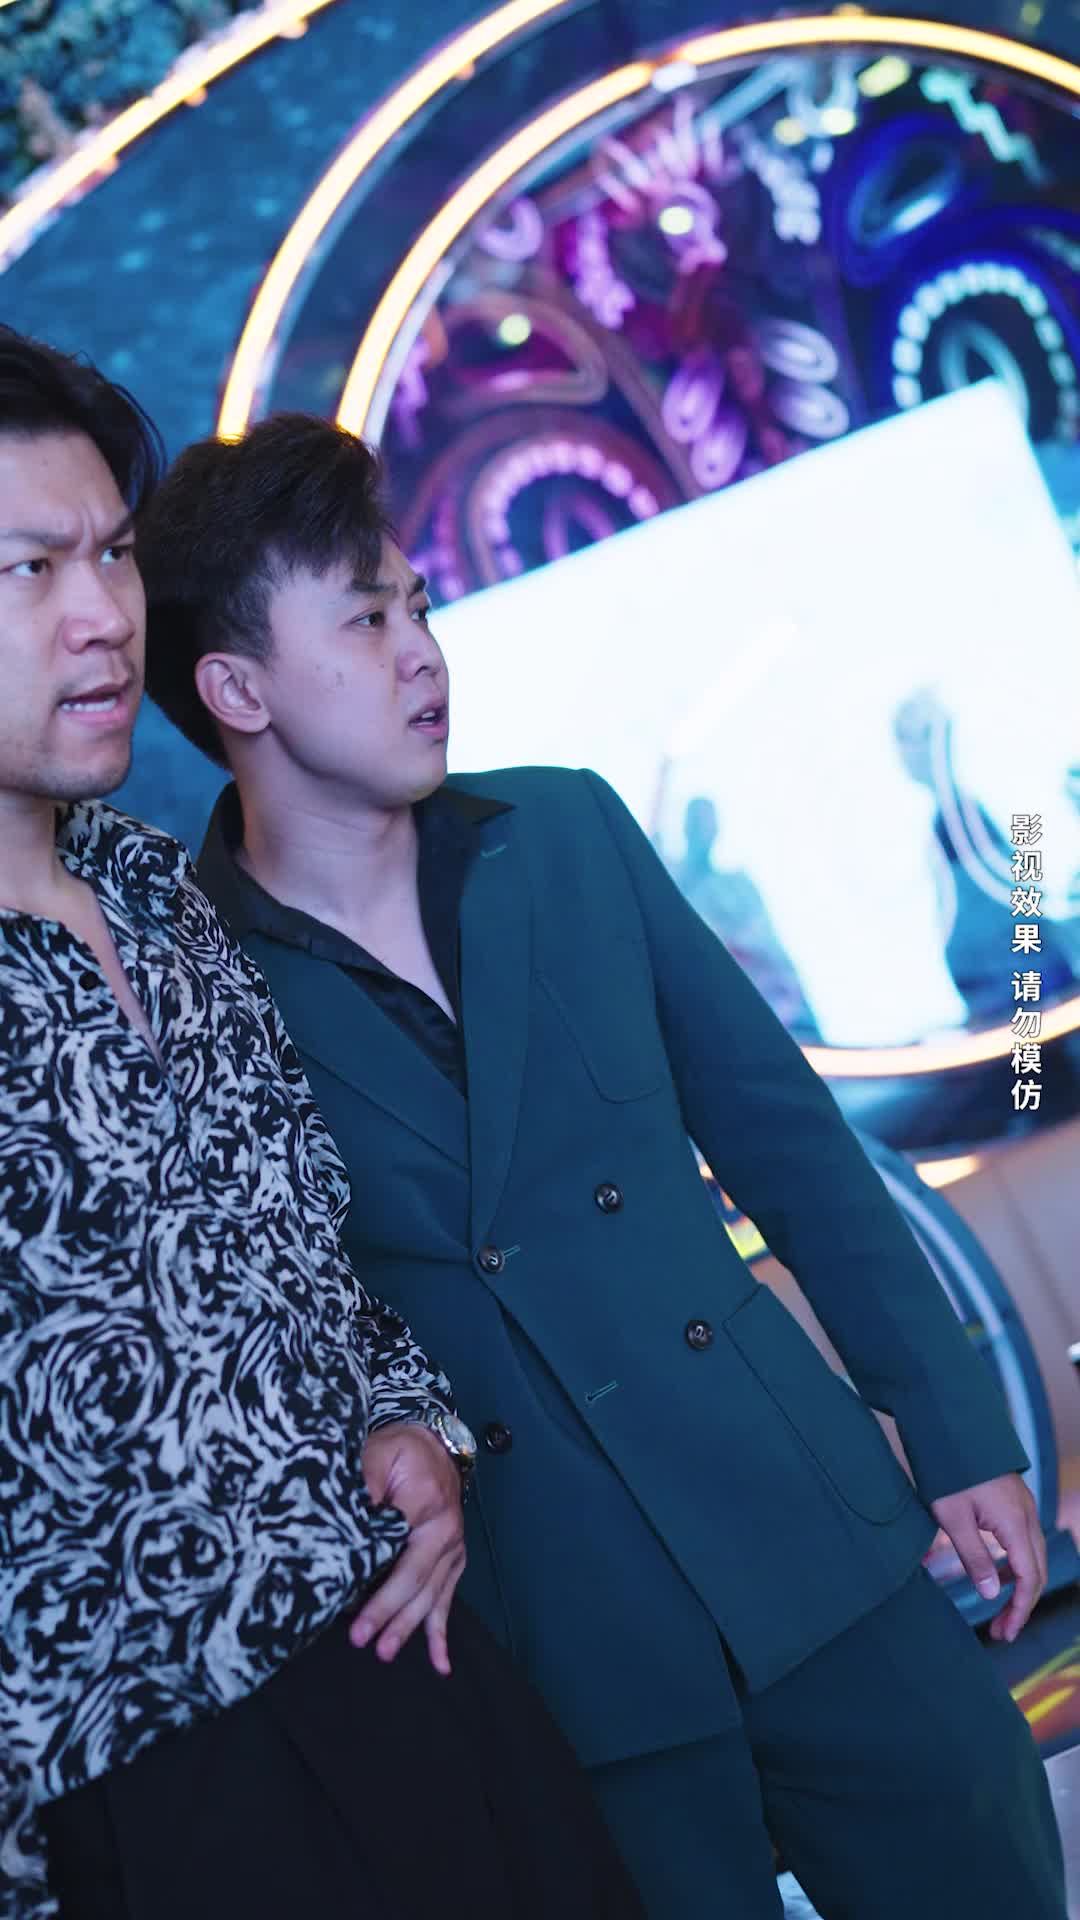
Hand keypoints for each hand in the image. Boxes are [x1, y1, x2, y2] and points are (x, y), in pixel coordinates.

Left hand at [350, 1421, 465, 1674]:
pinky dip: (441, 1633)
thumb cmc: (400, 1450)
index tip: (352, 1612)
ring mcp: (452, 1547)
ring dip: (409, 1627)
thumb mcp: (376, 1454)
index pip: (396, 1549)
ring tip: (385, 1651)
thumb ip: (361, 1485)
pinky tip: (440, 1663)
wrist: (435, 1443)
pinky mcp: (453, 1560)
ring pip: (431, 1595)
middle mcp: (445, 1529)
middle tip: (364, 1640)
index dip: (375, 1584)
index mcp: (425, 1502)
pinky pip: (447, 1599)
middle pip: (416, 1580)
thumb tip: (344, 1523)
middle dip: (390, 1613)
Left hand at [930, 1473, 1047, 1641]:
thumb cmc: (948, 1471)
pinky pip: (1023, 1541)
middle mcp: (1026, 1516)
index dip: (1020, 1609)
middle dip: (1022, 1604)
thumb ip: (974, 1557)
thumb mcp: (953, 1518)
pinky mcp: (1013, 1501)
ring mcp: (1023, 1507)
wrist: (951, 1427)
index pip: (1029, 1578)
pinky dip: (1014, 1564)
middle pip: (1036, 1570)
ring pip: (1032, 1555)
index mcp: (1015, 1523)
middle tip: (1001, 1631)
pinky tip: (995, 1573)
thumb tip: (990, 1595)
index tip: (1006, 1633)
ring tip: (998, 1609)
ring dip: (1019, 1585)